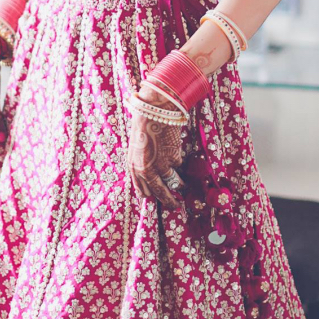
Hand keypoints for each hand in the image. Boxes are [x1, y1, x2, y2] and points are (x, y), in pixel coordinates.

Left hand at [125, 84, 185, 211]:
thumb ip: (142, 164)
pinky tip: (174, 148)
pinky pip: (179, 164)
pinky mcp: (174, 159)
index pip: (143, 191)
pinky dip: (178, 159)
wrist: (153, 112)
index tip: (157, 199)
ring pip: (174, 182)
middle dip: (169, 201)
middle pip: (159, 193)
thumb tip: (151, 177)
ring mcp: (161, 166)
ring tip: (184, 187)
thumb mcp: (136, 149)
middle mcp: (147, 171)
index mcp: (134, 168)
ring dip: (180, 185)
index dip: (151, 195)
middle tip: (175, 206)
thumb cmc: (143, 127)